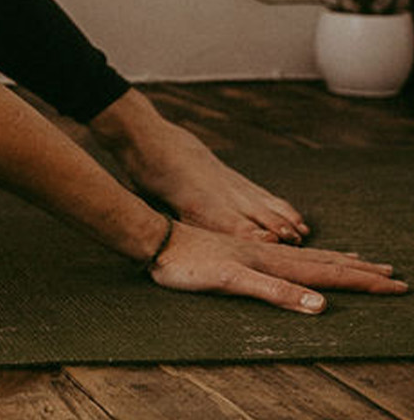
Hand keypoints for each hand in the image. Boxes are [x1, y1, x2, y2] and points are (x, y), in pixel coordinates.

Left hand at [149, 220, 407, 311]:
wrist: (156, 241)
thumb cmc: (189, 265)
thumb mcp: (231, 281)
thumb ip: (274, 291)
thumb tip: (320, 305)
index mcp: (275, 262)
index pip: (330, 273)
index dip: (363, 282)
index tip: (396, 286)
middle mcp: (272, 254)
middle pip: (327, 262)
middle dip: (362, 272)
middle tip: (395, 276)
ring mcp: (259, 251)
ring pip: (310, 256)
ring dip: (341, 261)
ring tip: (364, 262)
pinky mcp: (244, 251)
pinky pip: (288, 255)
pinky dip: (309, 256)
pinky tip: (307, 254)